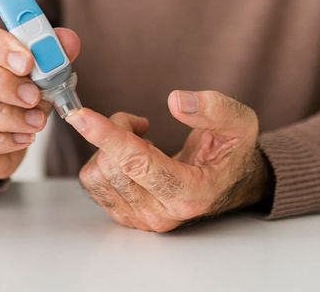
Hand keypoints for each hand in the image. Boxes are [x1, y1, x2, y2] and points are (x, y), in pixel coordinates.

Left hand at [66, 90, 271, 232]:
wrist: (227, 182)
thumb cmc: (231, 152)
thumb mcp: (238, 123)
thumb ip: (213, 109)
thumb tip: (176, 101)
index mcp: (190, 193)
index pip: (139, 164)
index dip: (108, 136)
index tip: (81, 114)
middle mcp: (162, 214)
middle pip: (111, 166)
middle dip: (117, 131)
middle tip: (140, 122)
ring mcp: (141, 219)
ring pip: (96, 175)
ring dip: (108, 147)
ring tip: (139, 140)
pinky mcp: (125, 216)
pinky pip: (93, 184)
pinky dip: (103, 160)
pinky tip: (127, 156)